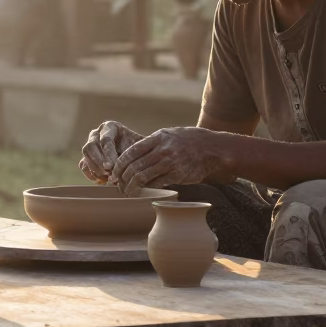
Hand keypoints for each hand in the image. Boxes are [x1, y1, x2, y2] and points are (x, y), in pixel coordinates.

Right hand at [79, 121, 141, 182]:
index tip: (111, 166)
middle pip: (91, 146)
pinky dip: (91, 174)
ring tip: (107, 178)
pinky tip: (101, 180)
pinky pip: (83, 165)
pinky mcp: (87, 158)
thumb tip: (124, 162)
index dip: (107, 153)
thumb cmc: (139, 150)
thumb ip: (134, 151)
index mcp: (110, 127)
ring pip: (86, 155)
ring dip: (95, 168)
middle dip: (99, 161)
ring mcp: (90, 145)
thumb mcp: (140, 146)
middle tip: (108, 173)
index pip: (105, 139)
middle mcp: (97, 134)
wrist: (136, 157)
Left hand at [112, 127, 228, 195]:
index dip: (119, 164)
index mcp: (157, 138)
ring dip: (131, 186)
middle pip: (134, 166)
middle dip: (122, 178)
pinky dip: (147, 189)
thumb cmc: (186, 140)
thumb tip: (131, 156)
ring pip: (143, 177)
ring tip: (127, 191)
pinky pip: (156, 184)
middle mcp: (162, 150)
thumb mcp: (168, 135)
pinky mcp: (177, 175)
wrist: (211, 148)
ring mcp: (170, 163)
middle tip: (118, 185)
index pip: (131, 152)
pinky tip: (142, 192)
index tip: (114, 172)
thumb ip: (151, 143)